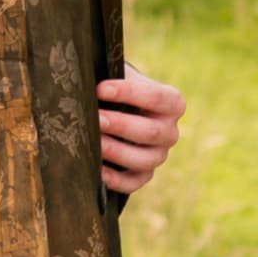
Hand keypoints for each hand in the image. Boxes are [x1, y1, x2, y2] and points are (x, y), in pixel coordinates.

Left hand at [98, 67, 186, 200]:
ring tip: (93, 142)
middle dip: (120, 125)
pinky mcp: (144, 175)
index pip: (156, 98)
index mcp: (172, 103)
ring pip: (144, 160)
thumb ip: (111, 74)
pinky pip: (133, 182)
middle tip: (95, 119)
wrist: (115, 109)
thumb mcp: (119, 77)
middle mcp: (170, 131)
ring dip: (116, 151)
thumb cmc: (116, 89)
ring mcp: (159, 155)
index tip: (100, 89)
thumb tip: (85, 76)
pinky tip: (97, 170)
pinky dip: (115, 179)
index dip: (128, 93)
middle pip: (151, 132)